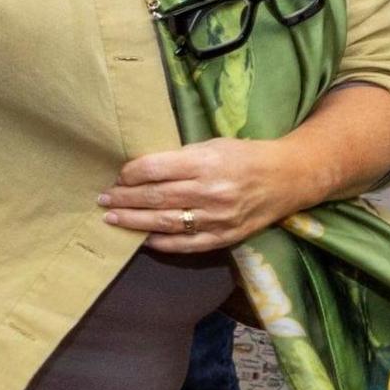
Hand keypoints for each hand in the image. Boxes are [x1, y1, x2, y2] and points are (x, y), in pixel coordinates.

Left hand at [100, 140, 306, 252]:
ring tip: (112, 219)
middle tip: (103, 200)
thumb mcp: (212, 145)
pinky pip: (186, 244)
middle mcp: (210, 192)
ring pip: (165, 222)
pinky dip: (161, 243)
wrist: (287, 178)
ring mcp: (217, 218)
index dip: (130, 174)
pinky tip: (142, 239)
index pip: (155, 169)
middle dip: (124, 199)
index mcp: (205, 162)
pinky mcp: (224, 237)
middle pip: (155, 197)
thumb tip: (141, 170)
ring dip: (134, 222)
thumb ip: (180, 158)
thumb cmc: (244, 156)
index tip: (116, 177)